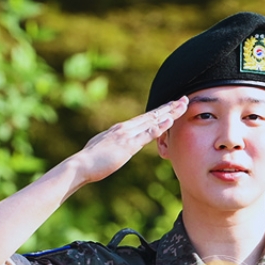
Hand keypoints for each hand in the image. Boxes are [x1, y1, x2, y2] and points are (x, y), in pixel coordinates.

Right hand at [71, 95, 187, 183]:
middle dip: (169, 107)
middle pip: (151, 115)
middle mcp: (125, 128)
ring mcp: (126, 135)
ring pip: (152, 120)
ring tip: (182, 105)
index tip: (171, 106)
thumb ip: (113, 144)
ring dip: (168, 112)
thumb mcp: (104, 148)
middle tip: (184, 99)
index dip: (159, 111)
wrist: (80, 165)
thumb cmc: (91, 161)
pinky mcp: (126, 145)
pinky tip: (169, 121)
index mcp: (120, 129)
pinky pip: (145, 135)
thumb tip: (117, 145)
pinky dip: (158, 127)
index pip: (144, 118)